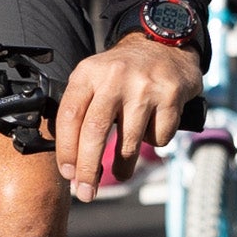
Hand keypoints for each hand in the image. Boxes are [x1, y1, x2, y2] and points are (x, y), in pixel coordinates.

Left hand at [55, 31, 198, 197]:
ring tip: (119, 175)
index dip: (66, 150)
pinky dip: (154, 142)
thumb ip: (81, 108)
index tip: (67, 173)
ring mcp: (144, 86)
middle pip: (94, 132)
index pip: (69, 116)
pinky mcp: (171, 95)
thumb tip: (69, 158)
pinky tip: (151, 131)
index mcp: (88, 73)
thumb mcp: (94, 77)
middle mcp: (114, 77)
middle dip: (88, 169)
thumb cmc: (123, 72)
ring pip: (128, 141)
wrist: (164, 43)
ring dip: (122, 166)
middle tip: (86, 192)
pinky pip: (158, 136)